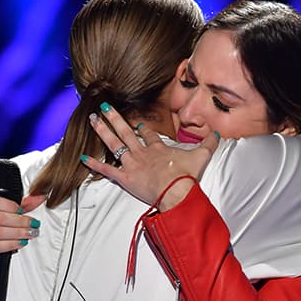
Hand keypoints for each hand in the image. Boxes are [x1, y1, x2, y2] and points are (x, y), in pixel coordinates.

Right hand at [0, 192, 44, 274]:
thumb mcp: (1, 215)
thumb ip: (20, 205)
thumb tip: (38, 197)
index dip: (11, 206)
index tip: (23, 212)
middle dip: (20, 222)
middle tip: (33, 225)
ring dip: (18, 233)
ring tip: (29, 234)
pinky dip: (10, 245)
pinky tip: (19, 243)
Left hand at [82, 106, 218, 209]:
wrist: (177, 192)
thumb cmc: (187, 177)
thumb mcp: (201, 157)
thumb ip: (208, 144)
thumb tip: (217, 134)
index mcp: (158, 148)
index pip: (149, 135)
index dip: (142, 128)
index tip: (137, 123)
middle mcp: (143, 153)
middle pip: (126, 132)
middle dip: (115, 119)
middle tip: (104, 107)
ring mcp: (133, 164)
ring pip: (115, 144)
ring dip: (103, 131)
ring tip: (92, 120)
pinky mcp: (126, 178)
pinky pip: (107, 170)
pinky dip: (94, 165)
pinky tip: (82, 157)